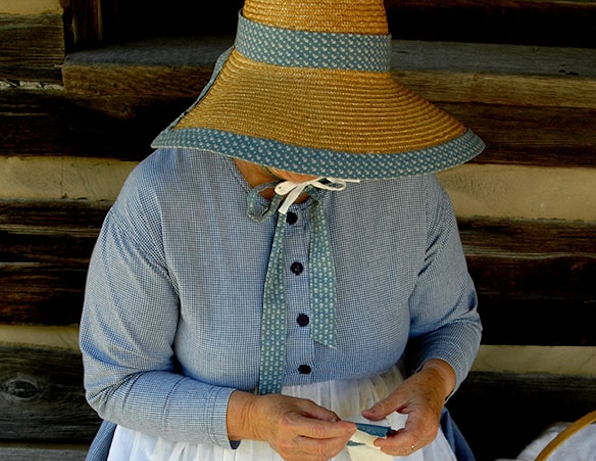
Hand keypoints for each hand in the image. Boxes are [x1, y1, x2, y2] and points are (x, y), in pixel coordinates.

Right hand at [227, 391, 356, 460]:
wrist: (257, 419)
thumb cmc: (274, 407)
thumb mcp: (299, 401)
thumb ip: (320, 412)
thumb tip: (336, 420)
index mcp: (289, 424)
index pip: (319, 430)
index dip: (339, 429)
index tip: (351, 425)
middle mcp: (288, 442)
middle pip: (321, 448)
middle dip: (341, 439)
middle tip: (349, 430)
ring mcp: (289, 453)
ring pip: (320, 457)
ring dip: (336, 447)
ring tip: (341, 435)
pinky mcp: (291, 459)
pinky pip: (314, 460)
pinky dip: (326, 452)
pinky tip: (330, 442)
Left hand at [361, 359, 455, 455]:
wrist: (436, 383)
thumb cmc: (422, 386)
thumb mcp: (400, 393)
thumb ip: (383, 407)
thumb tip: (367, 415)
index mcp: (424, 418)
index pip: (408, 438)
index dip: (391, 443)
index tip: (376, 440)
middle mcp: (429, 430)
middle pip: (407, 446)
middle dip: (388, 445)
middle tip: (372, 436)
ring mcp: (429, 435)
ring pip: (408, 448)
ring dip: (393, 445)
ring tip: (379, 434)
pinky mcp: (426, 435)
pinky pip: (411, 444)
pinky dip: (399, 442)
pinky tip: (389, 434)